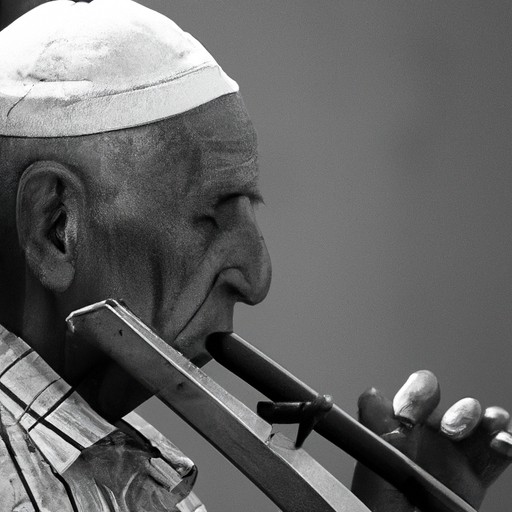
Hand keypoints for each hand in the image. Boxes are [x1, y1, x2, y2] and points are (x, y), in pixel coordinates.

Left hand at [351, 370, 511, 510]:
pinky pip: (496, 451)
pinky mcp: (474, 478)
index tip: (413, 418)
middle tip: (451, 430)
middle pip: (446, 407)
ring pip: (473, 420)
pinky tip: (503, 443)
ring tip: (486, 428)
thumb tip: (373, 395)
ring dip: (481, 417)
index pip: (409, 400)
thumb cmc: (383, 509)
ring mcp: (450, 457)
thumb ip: (375, 433)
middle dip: (454, 409)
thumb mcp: (376, 474)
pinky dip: (504, 441)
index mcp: (395, 434)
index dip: (415, 398)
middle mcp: (423, 440)